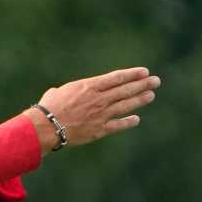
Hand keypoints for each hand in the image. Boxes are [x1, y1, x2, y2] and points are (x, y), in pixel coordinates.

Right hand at [30, 67, 158, 149]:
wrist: (46, 127)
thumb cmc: (48, 108)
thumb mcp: (58, 92)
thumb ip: (68, 91)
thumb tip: (61, 92)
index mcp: (89, 87)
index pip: (117, 78)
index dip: (132, 74)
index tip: (145, 72)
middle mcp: (99, 99)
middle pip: (126, 90)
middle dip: (142, 85)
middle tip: (155, 81)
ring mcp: (101, 114)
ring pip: (125, 105)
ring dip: (140, 100)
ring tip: (150, 95)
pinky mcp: (98, 130)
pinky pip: (117, 125)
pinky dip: (127, 122)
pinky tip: (136, 119)